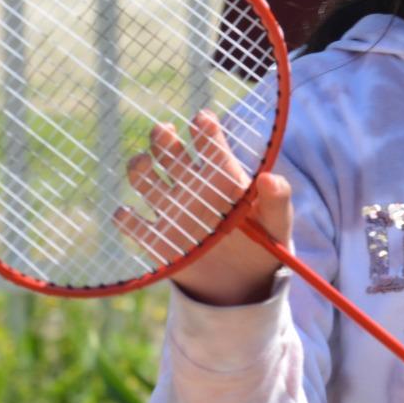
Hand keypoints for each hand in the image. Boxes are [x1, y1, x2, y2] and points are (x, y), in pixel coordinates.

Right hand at [114, 111, 291, 306]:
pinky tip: (127, 215)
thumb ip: (276, 200)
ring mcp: (171, 210)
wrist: (243, 282)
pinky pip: (134, 227)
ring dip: (139, 169)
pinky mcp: (157, 239)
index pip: (210, 144)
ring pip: (144, 180)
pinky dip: (126, 220)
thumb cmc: (263, 242)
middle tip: (164, 131)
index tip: (202, 120)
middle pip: (169, 152)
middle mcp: (191, 185)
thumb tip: (269, 178)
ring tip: (143, 164)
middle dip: (163, 139)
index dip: (205, 130)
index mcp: (221, 175)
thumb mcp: (276, 222)